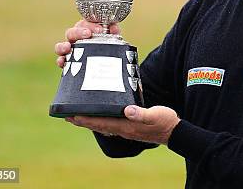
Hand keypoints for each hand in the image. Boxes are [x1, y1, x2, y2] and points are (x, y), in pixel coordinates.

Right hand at [54, 19, 120, 67]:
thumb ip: (113, 31)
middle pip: (71, 32)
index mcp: (86, 30)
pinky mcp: (68, 63)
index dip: (90, 25)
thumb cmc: (108, 46)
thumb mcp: (112, 37)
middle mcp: (76, 39)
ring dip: (62, 45)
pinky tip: (62, 61)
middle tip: (88, 34)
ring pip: (61, 46)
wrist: (108, 63)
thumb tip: (114, 28)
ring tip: (67, 47)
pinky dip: (60, 60)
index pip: (84, 23)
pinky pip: (60, 61)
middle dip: (78, 32)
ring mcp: (70, 51)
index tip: (99, 29)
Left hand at [66, 105, 180, 144]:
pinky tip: (101, 119)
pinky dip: (101, 122)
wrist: (174, 132)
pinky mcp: (130, 128)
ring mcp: (126, 130)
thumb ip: (142, 113)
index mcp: (127, 125)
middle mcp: (123, 129)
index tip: (72, 116)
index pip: (101, 122)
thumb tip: (127, 110)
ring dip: (90, 122)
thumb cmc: (165, 122)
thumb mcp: (156, 114)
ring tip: (79, 118)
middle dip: (83, 121)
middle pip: (98, 125)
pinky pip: (110, 125)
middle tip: (67, 116)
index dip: (86, 119)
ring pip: (103, 126)